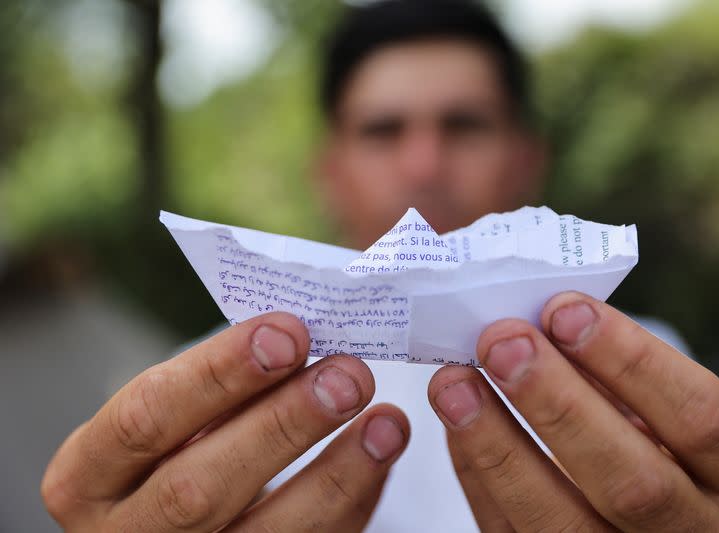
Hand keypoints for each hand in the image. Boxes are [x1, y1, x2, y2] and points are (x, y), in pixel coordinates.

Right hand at [42, 313, 408, 531]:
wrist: (173, 523)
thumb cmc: (176, 449)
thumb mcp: (172, 417)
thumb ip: (219, 383)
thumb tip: (297, 333)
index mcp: (89, 475)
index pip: (144, 418)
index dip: (218, 373)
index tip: (289, 332)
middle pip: (198, 487)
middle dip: (282, 425)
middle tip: (348, 375)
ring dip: (334, 475)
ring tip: (386, 423)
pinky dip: (351, 505)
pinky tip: (379, 459)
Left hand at [428, 292, 718, 531]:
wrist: (634, 497)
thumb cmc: (641, 426)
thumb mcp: (651, 399)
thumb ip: (608, 366)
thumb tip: (535, 318)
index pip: (701, 416)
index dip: (630, 360)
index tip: (564, 309)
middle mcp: (694, 528)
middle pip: (632, 480)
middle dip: (559, 404)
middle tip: (502, 342)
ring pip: (561, 521)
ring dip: (498, 445)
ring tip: (454, 382)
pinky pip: (509, 531)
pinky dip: (477, 472)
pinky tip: (457, 421)